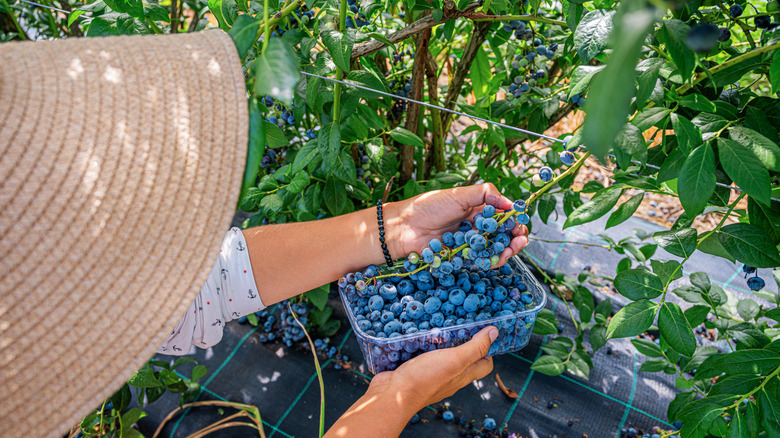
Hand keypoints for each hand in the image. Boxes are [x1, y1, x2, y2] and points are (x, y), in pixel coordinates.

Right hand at [367, 326, 498, 413]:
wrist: (392, 394)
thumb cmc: (425, 378)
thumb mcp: (455, 360)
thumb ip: (475, 348)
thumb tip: (495, 333)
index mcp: (462, 376)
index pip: (484, 365)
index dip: (487, 350)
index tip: (483, 332)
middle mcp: (449, 377)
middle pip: (463, 359)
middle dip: (464, 340)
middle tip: (460, 322)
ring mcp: (431, 374)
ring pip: (441, 355)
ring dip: (441, 341)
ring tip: (438, 324)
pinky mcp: (414, 370)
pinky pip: (422, 355)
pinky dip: (422, 344)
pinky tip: (418, 334)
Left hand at [385, 183, 528, 266]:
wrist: (404, 227)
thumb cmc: (428, 207)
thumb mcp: (459, 194)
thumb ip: (485, 194)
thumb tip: (511, 203)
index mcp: (476, 209)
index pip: (503, 216)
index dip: (515, 220)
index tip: (520, 224)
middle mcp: (475, 226)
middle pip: (503, 234)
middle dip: (515, 238)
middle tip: (520, 240)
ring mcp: (469, 243)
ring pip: (495, 249)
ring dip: (507, 251)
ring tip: (511, 250)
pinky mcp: (462, 258)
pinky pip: (481, 261)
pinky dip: (491, 261)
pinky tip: (496, 258)